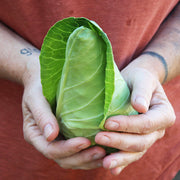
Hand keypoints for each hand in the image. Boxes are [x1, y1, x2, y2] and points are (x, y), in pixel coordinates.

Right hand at [22, 59, 105, 169]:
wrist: (41, 82)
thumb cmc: (38, 87)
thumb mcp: (36, 98)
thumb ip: (42, 115)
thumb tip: (50, 135)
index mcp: (35, 134)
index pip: (51, 149)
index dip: (68, 149)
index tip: (85, 142)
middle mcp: (47, 141)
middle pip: (64, 159)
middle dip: (82, 158)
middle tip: (101, 152)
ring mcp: (58, 140)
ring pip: (73, 159)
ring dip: (89, 159)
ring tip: (106, 154)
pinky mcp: (68, 136)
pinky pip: (79, 150)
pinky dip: (90, 153)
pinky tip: (104, 150)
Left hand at [95, 58, 175, 174]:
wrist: (137, 84)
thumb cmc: (139, 79)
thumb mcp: (142, 79)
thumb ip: (142, 91)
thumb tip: (140, 107)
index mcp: (163, 114)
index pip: (146, 124)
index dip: (128, 125)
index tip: (108, 122)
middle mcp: (157, 129)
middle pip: (141, 141)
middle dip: (120, 142)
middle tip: (99, 138)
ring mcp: (148, 137)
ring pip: (136, 152)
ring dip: (120, 158)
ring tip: (104, 162)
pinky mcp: (136, 140)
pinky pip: (131, 154)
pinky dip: (122, 162)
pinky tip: (111, 168)